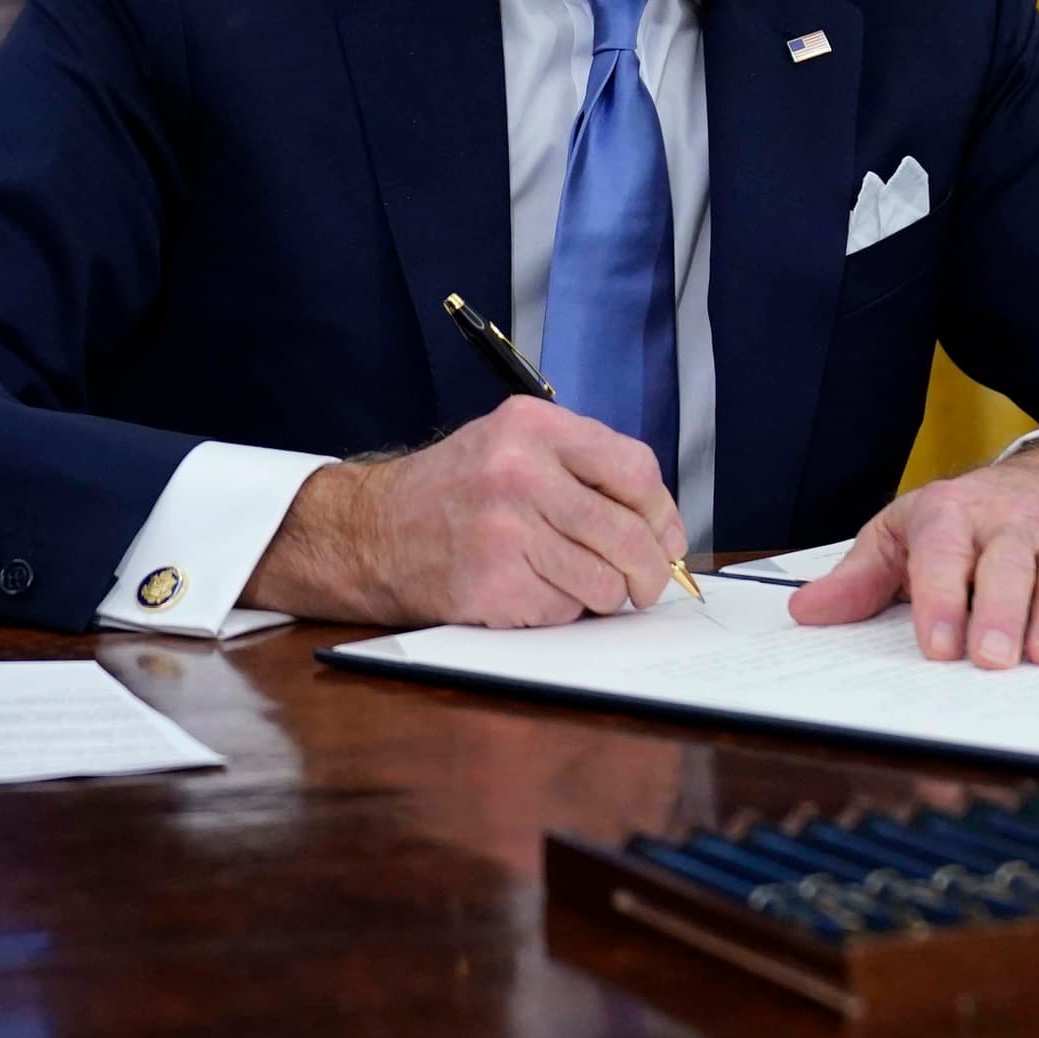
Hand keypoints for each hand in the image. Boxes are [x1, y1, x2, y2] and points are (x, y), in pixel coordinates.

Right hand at [244, 397, 686, 627]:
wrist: (371, 531)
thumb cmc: (454, 491)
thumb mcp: (511, 445)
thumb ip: (582, 468)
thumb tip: (661, 527)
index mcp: (533, 426)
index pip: (635, 468)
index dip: (663, 513)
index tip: (667, 538)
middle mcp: (520, 472)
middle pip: (628, 534)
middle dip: (650, 571)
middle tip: (648, 585)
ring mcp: (505, 530)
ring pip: (603, 581)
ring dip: (601, 595)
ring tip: (571, 582)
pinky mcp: (493, 583)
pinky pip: (565, 611)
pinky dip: (559, 610)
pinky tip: (528, 591)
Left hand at [787, 441, 1038, 668]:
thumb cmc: (962, 521)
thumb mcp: (902, 535)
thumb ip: (859, 578)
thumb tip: (805, 612)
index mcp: (949, 515)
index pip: (943, 553)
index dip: (940, 598)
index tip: (937, 646)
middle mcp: (1007, 523)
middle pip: (1006, 564)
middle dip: (998, 611)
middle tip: (990, 659)